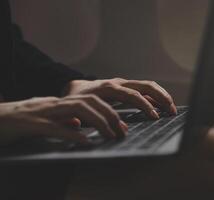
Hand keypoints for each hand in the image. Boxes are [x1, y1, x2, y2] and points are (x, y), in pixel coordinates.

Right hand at [0, 95, 127, 145]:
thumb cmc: (18, 122)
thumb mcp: (45, 119)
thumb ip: (63, 120)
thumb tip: (80, 125)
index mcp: (58, 104)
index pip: (89, 101)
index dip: (108, 111)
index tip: (121, 126)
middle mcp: (53, 104)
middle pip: (88, 101)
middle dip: (109, 114)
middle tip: (122, 130)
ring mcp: (42, 112)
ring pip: (76, 109)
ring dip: (98, 122)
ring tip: (110, 134)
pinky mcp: (29, 125)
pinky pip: (53, 127)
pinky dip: (71, 134)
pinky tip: (86, 141)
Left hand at [63, 78, 176, 118]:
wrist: (75, 90)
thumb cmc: (77, 102)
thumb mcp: (83, 112)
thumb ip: (97, 120)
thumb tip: (120, 130)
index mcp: (107, 88)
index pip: (132, 94)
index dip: (145, 105)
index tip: (155, 117)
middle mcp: (118, 83)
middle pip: (145, 86)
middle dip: (160, 97)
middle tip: (171, 111)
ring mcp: (124, 84)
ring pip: (147, 86)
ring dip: (161, 95)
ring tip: (171, 108)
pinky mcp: (126, 87)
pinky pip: (144, 89)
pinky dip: (155, 96)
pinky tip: (162, 106)